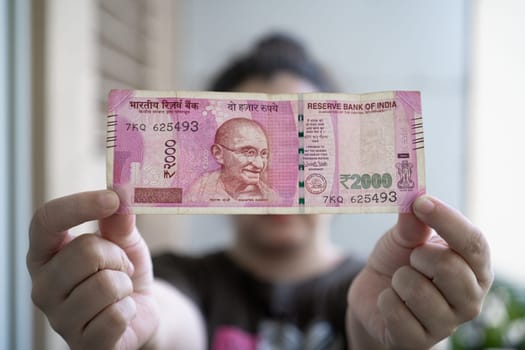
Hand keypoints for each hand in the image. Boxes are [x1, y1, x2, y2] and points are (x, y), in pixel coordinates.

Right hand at [27, 190, 158, 349]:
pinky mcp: (81, 345)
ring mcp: (58, 319)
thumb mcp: (124, 239)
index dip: (78, 205)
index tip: (111, 198)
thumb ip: (119, 219)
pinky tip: (121, 313)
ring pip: (105, 284)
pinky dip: (129, 310)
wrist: (140, 311)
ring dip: (125, 284)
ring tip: (120, 291)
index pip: (45, 220)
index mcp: (45, 253)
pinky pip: (115, 316)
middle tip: (120, 267)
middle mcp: (42, 286)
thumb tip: (122, 192)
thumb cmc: (123, 271)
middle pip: (86, 251)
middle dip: (117, 256)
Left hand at [347, 195, 493, 348]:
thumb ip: (412, 223)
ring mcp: (446, 324)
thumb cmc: (398, 262)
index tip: (421, 202)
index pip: (474, 243)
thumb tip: (413, 200)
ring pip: (418, 290)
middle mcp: (469, 298)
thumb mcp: (404, 238)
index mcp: (474, 267)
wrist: (374, 294)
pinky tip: (390, 301)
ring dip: (399, 279)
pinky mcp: (419, 341)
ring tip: (400, 282)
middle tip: (412, 258)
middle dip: (419, 256)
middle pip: (450, 268)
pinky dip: (384, 300)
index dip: (448, 220)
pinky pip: (395, 311)